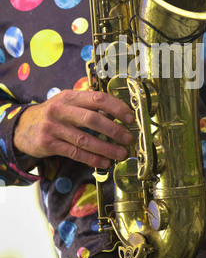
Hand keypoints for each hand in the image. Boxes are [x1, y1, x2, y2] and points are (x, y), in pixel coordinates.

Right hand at [13, 90, 134, 168]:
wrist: (22, 126)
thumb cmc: (54, 114)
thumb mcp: (67, 103)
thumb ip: (88, 106)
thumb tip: (118, 113)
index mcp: (70, 96)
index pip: (98, 98)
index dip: (117, 108)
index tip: (130, 117)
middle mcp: (61, 110)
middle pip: (93, 119)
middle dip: (114, 130)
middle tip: (129, 138)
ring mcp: (53, 127)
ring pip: (85, 139)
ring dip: (106, 148)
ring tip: (121, 154)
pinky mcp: (49, 144)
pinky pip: (75, 153)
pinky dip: (92, 158)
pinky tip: (104, 162)